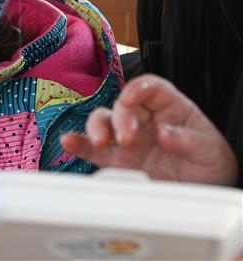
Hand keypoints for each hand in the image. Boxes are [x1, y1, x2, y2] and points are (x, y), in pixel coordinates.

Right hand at [61, 74, 237, 185]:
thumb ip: (187, 139)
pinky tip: (69, 142)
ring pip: (102, 121)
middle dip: (119, 118)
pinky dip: (78, 144)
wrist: (202, 189)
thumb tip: (165, 132)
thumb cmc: (207, 161)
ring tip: (101, 142)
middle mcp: (143, 118)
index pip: (150, 87)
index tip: (130, 98)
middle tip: (126, 139)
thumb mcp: (208, 149)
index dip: (137, 88)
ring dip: (96, 128)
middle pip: (122, 105)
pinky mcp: (115, 159)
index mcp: (168, 106)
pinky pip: (91, 148)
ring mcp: (126, 137)